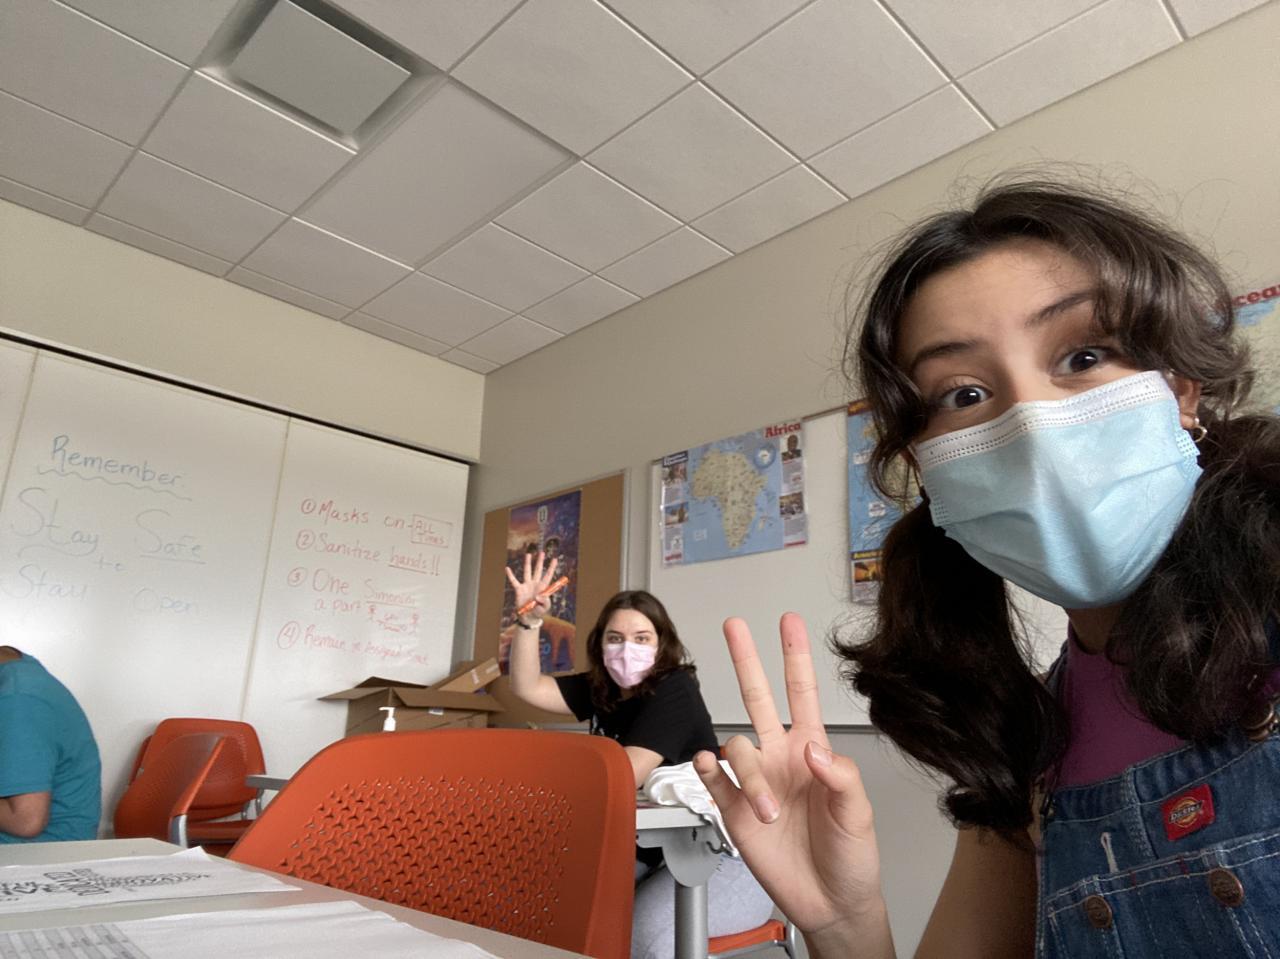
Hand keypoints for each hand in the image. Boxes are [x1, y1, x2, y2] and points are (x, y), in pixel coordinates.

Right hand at [504, 550, 558, 619]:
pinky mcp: (519, 590)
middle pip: (538, 570)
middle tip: (542, 552)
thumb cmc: (538, 612)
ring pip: (527, 572)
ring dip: (528, 563)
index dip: (551, 567)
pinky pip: (514, 581)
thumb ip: (545, 602)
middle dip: (540, 561)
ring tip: (529, 554)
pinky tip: (507, 568)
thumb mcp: (545, 608)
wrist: (528, 617)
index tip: (555, 559)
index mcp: (543, 588)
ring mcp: (527, 586)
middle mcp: (535, 584)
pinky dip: (510, 575)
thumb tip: (538, 596)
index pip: (548, 575)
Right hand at [694, 614, 891, 953]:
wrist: (831, 902)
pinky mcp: (735, 811)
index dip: (795, 657)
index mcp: (812, 751)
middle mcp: (781, 759)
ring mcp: (756, 783)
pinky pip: (711, 781)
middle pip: (758, 698)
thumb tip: (811, 748)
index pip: (802, 693)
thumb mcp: (859, 813)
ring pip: (734, 748)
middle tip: (734, 627)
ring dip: (748, 775)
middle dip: (747, 661)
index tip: (789, 623)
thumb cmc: (852, 856)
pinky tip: (707, 768)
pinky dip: (705, 772)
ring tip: (770, 811)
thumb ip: (839, 775)